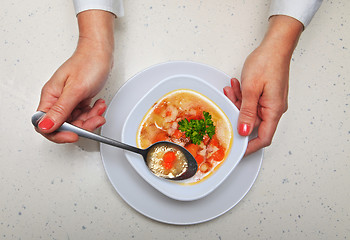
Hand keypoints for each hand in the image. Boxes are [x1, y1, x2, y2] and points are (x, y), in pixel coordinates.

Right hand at [35, 10, 114, 142]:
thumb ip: (61, 110)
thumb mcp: (75, 89)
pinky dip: (93, 112)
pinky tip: (99, 105)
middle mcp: (57, 100)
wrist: (101, 52)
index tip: (73, 135)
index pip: (45, 124)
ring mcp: (69, 100)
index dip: (58, 134)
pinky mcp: (79, 99)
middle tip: (94, 120)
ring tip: (99, 110)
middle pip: (64, 125)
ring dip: (90, 119)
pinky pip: (84, 114)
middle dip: (82, 126)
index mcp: (50, 96)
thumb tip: (45, 126)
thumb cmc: (88, 63)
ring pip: (77, 121)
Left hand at [224, 16, 302, 154]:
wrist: (275, 45)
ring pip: (250, 111)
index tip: (237, 150)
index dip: (250, 146)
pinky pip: (252, 101)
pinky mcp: (266, 94)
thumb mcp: (252, 89)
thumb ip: (247, 112)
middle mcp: (274, 108)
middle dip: (237, 114)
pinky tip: (236, 87)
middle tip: (227, 104)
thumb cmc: (267, 62)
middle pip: (253, 123)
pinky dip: (242, 96)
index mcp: (274, 110)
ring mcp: (270, 101)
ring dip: (238, 102)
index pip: (264, 138)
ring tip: (231, 90)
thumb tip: (245, 132)